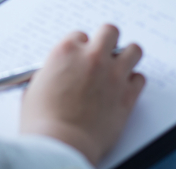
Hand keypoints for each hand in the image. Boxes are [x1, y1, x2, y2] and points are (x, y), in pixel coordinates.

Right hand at [19, 25, 144, 165]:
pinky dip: (133, 82)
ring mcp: (113, 75)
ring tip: (120, 67)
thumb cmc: (43, 120)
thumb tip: (58, 75)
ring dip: (127, 57)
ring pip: (134, 50)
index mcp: (66, 52)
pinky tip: (123, 89)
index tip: (79, 57)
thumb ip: (50, 73)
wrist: (62, 144)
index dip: (80, 47)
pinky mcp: (128, 95)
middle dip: (107, 40)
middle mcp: (92, 58)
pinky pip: (140, 78)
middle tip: (104, 52)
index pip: (80, 35)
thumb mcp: (35, 87)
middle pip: (110, 31)